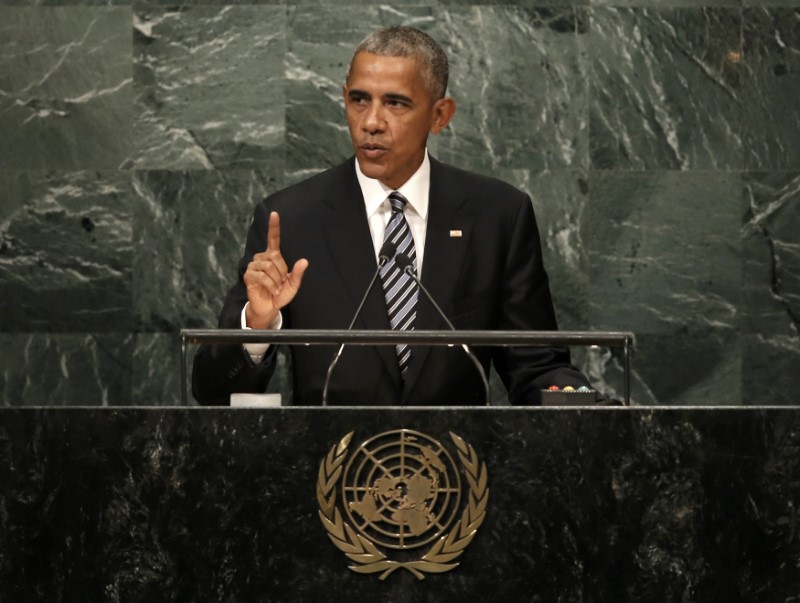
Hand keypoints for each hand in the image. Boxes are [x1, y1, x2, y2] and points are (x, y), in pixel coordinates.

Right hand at [243, 211, 307, 328]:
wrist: (269, 307)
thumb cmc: (280, 293)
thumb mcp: (293, 285)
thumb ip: (297, 273)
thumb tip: (304, 261)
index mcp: (273, 256)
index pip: (273, 239)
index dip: (274, 226)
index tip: (275, 214)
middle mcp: (261, 258)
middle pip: (275, 257)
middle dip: (282, 272)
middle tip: (281, 283)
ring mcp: (253, 266)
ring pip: (269, 267)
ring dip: (276, 280)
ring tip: (276, 287)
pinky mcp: (248, 275)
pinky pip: (262, 276)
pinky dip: (271, 285)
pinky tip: (272, 290)